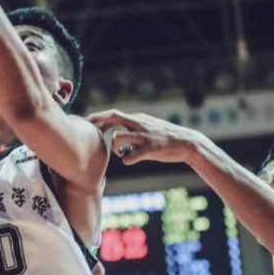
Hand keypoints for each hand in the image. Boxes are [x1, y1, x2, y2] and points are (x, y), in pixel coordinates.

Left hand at [87, 109, 203, 165]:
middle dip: (97, 123)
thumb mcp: (147, 129)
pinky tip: (128, 160)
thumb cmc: (164, 138)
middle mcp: (139, 124)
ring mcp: (144, 135)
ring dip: (113, 147)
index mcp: (137, 119)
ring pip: (118, 136)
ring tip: (120, 153)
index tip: (86, 124)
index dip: (98, 118)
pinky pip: (132, 155)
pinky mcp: (151, 148)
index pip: (113, 114)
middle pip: (113, 117)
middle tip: (88, 133)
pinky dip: (126, 159)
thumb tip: (115, 135)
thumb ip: (132, 129)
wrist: (187, 143)